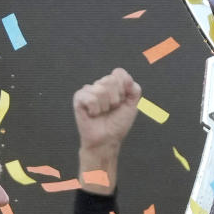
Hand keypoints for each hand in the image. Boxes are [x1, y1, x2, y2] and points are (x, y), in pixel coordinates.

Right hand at [73, 68, 141, 194]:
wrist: (107, 140)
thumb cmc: (117, 124)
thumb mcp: (132, 105)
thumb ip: (134, 89)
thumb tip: (126, 79)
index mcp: (112, 84)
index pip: (119, 73)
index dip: (124, 89)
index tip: (122, 102)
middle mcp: (99, 85)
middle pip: (111, 80)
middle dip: (115, 99)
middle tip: (111, 109)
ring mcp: (88, 90)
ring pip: (101, 90)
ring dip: (105, 106)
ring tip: (102, 113)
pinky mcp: (78, 98)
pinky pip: (91, 98)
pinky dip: (95, 110)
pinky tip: (93, 114)